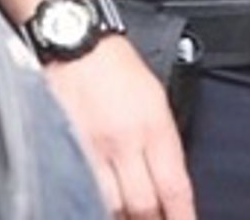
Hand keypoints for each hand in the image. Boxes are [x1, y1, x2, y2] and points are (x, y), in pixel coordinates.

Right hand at [46, 36, 195, 218]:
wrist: (80, 48)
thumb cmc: (120, 68)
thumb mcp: (156, 97)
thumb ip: (163, 137)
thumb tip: (168, 176)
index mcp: (156, 125)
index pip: (175, 184)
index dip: (182, 215)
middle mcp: (126, 142)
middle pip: (143, 204)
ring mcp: (94, 151)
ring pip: (112, 206)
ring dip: (123, 219)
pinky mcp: (67, 153)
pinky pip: (81, 192)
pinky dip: (92, 206)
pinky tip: (98, 209)